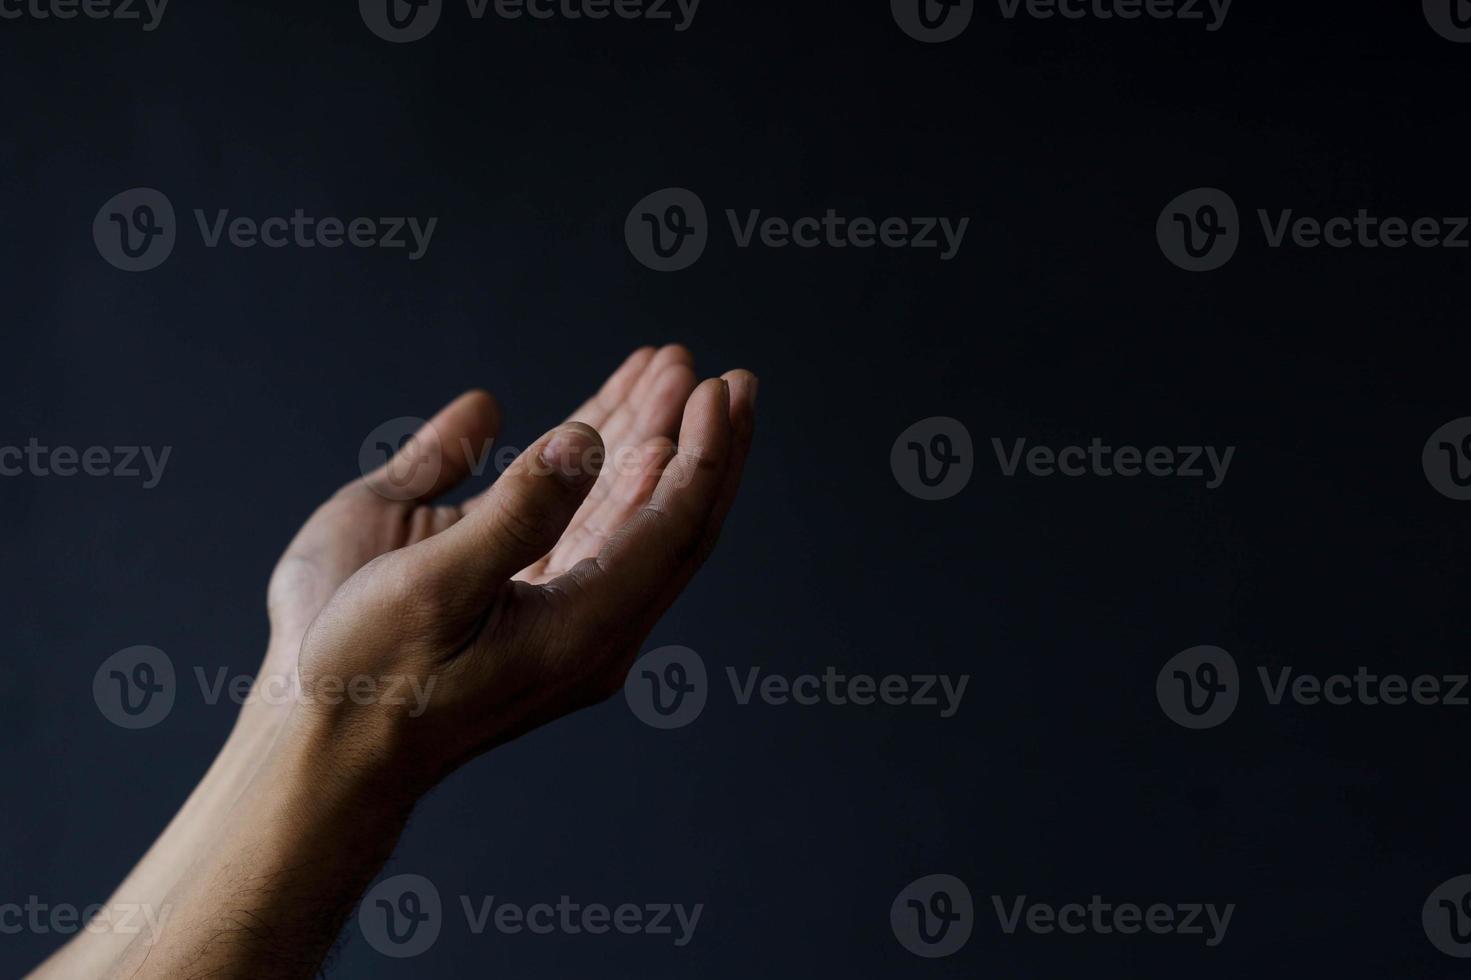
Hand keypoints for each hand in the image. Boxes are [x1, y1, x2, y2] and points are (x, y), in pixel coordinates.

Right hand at [283, 353, 755, 787]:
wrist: (320, 750)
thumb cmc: (363, 676)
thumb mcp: (431, 589)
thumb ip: (515, 513)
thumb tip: (584, 440)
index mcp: (585, 629)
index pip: (673, 527)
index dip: (701, 453)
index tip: (715, 386)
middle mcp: (594, 625)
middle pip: (674, 520)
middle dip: (701, 441)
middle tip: (728, 375)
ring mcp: (566, 613)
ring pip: (631, 515)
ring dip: (650, 439)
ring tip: (668, 370)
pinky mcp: (528, 598)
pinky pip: (585, 522)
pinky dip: (597, 465)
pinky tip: (599, 416)